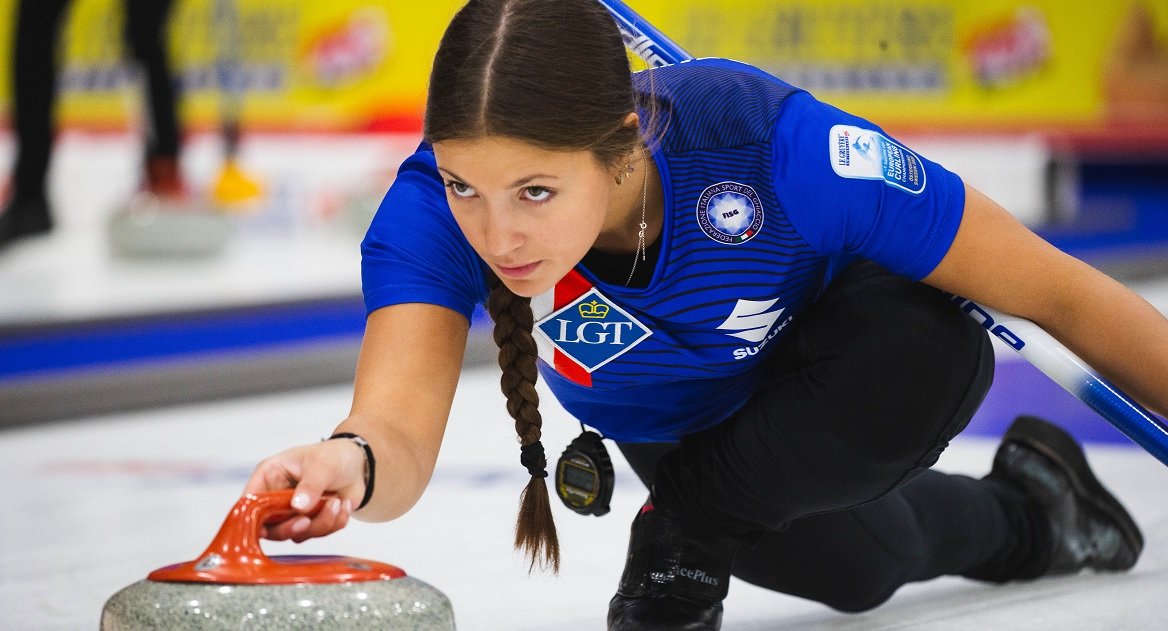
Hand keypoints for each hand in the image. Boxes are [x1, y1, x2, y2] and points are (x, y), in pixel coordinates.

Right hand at [243, 439, 366, 541]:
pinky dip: (334, 523)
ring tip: (336, 502)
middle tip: (307, 520)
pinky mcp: (311, 522)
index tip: (265, 528)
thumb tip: (298, 506)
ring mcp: (294, 512)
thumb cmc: (334, 456)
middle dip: (291, 527)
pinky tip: (343, 505)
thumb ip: (310, 485)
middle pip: (270, 527)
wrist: (359, 466)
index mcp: (270, 476)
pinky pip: (318, 534)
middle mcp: (276, 497)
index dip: (252, 518)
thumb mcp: (322, 464)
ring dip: (320, 522)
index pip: (250, 502)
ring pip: (297, 534)